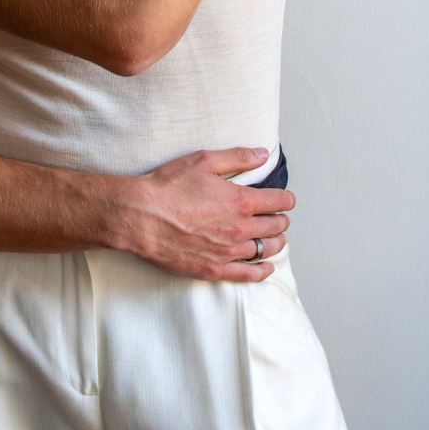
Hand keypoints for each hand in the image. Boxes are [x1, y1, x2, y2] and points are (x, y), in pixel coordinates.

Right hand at [118, 147, 294, 281]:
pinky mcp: (214, 268)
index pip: (278, 201)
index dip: (286, 199)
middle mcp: (239, 229)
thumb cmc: (169, 187)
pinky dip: (262, 271)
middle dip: (281, 220)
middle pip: (275, 227)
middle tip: (279, 217)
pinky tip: (266, 267)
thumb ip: (238, 158)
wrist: (141, 217)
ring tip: (276, 239)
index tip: (286, 199)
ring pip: (265, 250)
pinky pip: (248, 274)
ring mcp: (228, 252)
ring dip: (275, 243)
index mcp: (240, 201)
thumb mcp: (204, 161)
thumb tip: (263, 154)